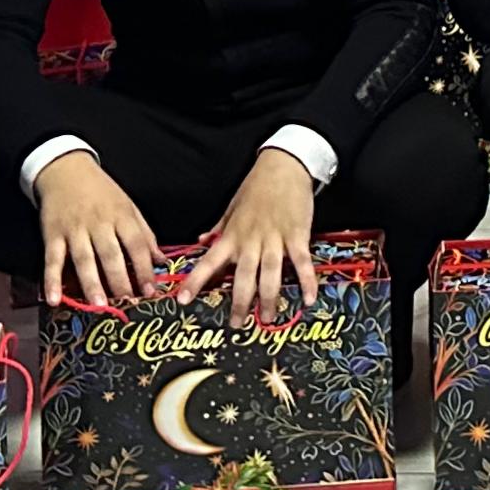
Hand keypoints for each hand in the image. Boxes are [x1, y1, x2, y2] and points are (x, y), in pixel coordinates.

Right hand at [35, 149, 158, 308]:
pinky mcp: (52, 235)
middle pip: (111, 254)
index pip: (136, 244)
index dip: (144, 268)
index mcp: (121, 215)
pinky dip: (51, 280)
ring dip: (91, 283)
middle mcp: (99, 223)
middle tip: (127, 303)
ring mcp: (74, 230)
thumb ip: (144, 234)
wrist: (66, 169)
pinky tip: (53, 299)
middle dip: (120, 280)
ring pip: (83, 259)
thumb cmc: (102, 192)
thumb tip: (161, 260)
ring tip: (99, 305)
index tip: (151, 290)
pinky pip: (52, 260)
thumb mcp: (128, 206)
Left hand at [179, 148, 319, 329]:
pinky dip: (306, 281)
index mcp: (232, 236)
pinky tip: (307, 300)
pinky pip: (301, 262)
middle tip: (236, 324)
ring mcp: (275, 239)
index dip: (195, 282)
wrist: (284, 166)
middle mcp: (251, 241)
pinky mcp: (297, 235)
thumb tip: (201, 242)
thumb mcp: (232, 208)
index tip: (182, 300)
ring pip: (270, 274)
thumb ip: (218, 230)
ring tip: (267, 318)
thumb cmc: (256, 187)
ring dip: (268, 299)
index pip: (208, 262)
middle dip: (239, 302)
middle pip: (243, 277)